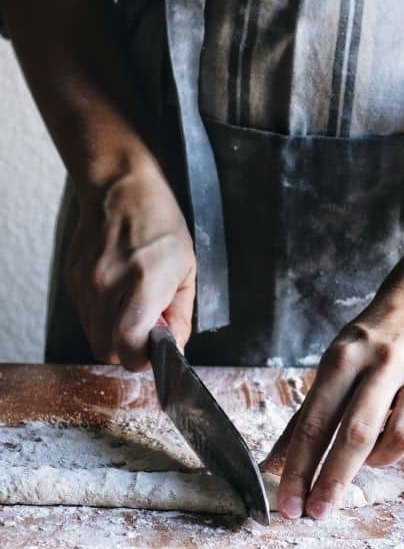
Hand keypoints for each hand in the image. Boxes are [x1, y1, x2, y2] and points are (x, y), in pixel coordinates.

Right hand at [65, 162, 195, 369]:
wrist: (122, 190)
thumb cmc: (161, 227)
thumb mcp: (186, 269)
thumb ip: (181, 314)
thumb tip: (175, 346)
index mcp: (143, 283)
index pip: (129, 344)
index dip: (141, 357)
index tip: (153, 350)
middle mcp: (109, 284)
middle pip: (106, 349)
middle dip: (127, 350)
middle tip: (143, 331)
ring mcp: (86, 282)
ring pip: (94, 334)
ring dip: (113, 332)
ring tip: (131, 305)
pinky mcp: (72, 279)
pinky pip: (86, 315)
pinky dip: (102, 314)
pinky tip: (116, 290)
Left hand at [266, 286, 403, 519]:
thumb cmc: (371, 343)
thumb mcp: (334, 365)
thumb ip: (307, 417)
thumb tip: (273, 465)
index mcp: (344, 356)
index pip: (316, 421)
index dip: (300, 467)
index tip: (289, 503)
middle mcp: (384, 362)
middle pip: (357, 434)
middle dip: (334, 480)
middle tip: (319, 513)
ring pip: (401, 439)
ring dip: (380, 460)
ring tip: (370, 455)